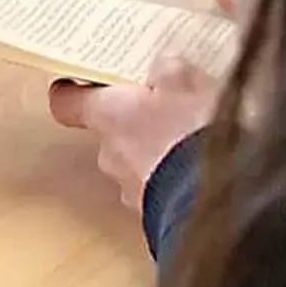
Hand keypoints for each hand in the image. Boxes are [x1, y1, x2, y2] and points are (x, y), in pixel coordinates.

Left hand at [46, 56, 223, 211]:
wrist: (219, 201)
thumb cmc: (191, 134)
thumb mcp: (183, 82)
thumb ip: (164, 71)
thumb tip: (160, 71)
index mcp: (108, 117)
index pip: (67, 103)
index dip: (74, 92)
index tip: (83, 82)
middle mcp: (111, 156)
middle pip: (110, 134)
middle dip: (135, 124)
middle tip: (167, 109)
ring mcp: (132, 190)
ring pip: (138, 165)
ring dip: (159, 156)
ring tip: (195, 143)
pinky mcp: (158, 215)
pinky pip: (162, 190)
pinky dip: (176, 181)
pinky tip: (204, 171)